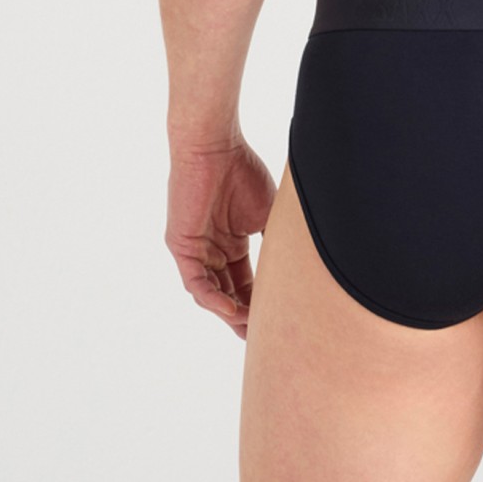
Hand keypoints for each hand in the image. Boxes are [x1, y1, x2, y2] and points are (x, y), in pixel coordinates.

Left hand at [166, 134, 277, 338]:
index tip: (280, 320)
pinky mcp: (182, 246)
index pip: (246, 281)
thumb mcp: (268, 214)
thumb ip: (276, 240)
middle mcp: (211, 250)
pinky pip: (196, 281)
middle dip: (246, 315)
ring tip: (250, 328)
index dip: (261, 302)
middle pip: (229, 292)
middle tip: (265, 335)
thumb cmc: (242, 171)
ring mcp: (195, 249)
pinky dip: (213, 298)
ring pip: (211, 292)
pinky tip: (231, 309)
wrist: (215, 146)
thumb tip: (300, 265)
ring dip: (230, 312)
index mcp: (231, 242)